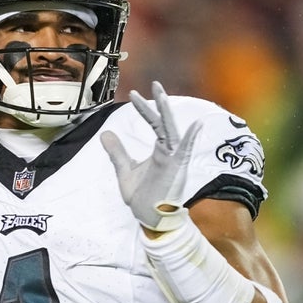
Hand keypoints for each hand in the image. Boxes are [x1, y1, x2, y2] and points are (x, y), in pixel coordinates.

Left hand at [100, 81, 200, 232]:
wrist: (149, 218)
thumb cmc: (142, 198)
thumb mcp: (124, 170)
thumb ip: (117, 152)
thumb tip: (105, 133)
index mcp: (159, 151)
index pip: (154, 124)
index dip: (145, 109)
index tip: (134, 94)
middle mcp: (168, 152)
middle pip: (164, 123)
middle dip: (159, 103)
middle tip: (154, 83)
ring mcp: (174, 159)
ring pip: (172, 131)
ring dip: (167, 113)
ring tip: (161, 94)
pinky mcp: (176, 170)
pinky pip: (185, 151)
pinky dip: (190, 138)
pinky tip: (196, 124)